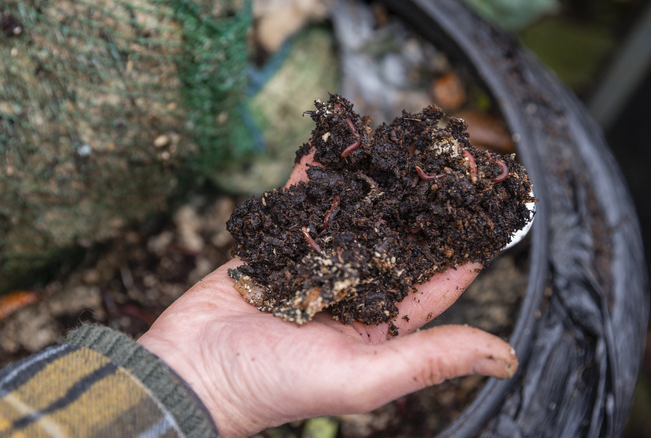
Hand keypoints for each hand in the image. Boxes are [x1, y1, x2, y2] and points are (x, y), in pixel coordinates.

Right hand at [138, 151, 517, 436]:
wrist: (193, 368)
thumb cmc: (275, 385)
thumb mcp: (363, 378)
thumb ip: (429, 359)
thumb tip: (506, 358)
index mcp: (378, 327)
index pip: (434, 283)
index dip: (464, 250)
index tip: (490, 211)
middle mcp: (350, 292)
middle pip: (395, 241)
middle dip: (420, 205)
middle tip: (448, 161)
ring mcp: (312, 266)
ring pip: (351, 217)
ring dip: (372, 184)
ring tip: (399, 144)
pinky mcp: (275, 246)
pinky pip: (302, 205)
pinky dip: (315, 175)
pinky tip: (333, 146)